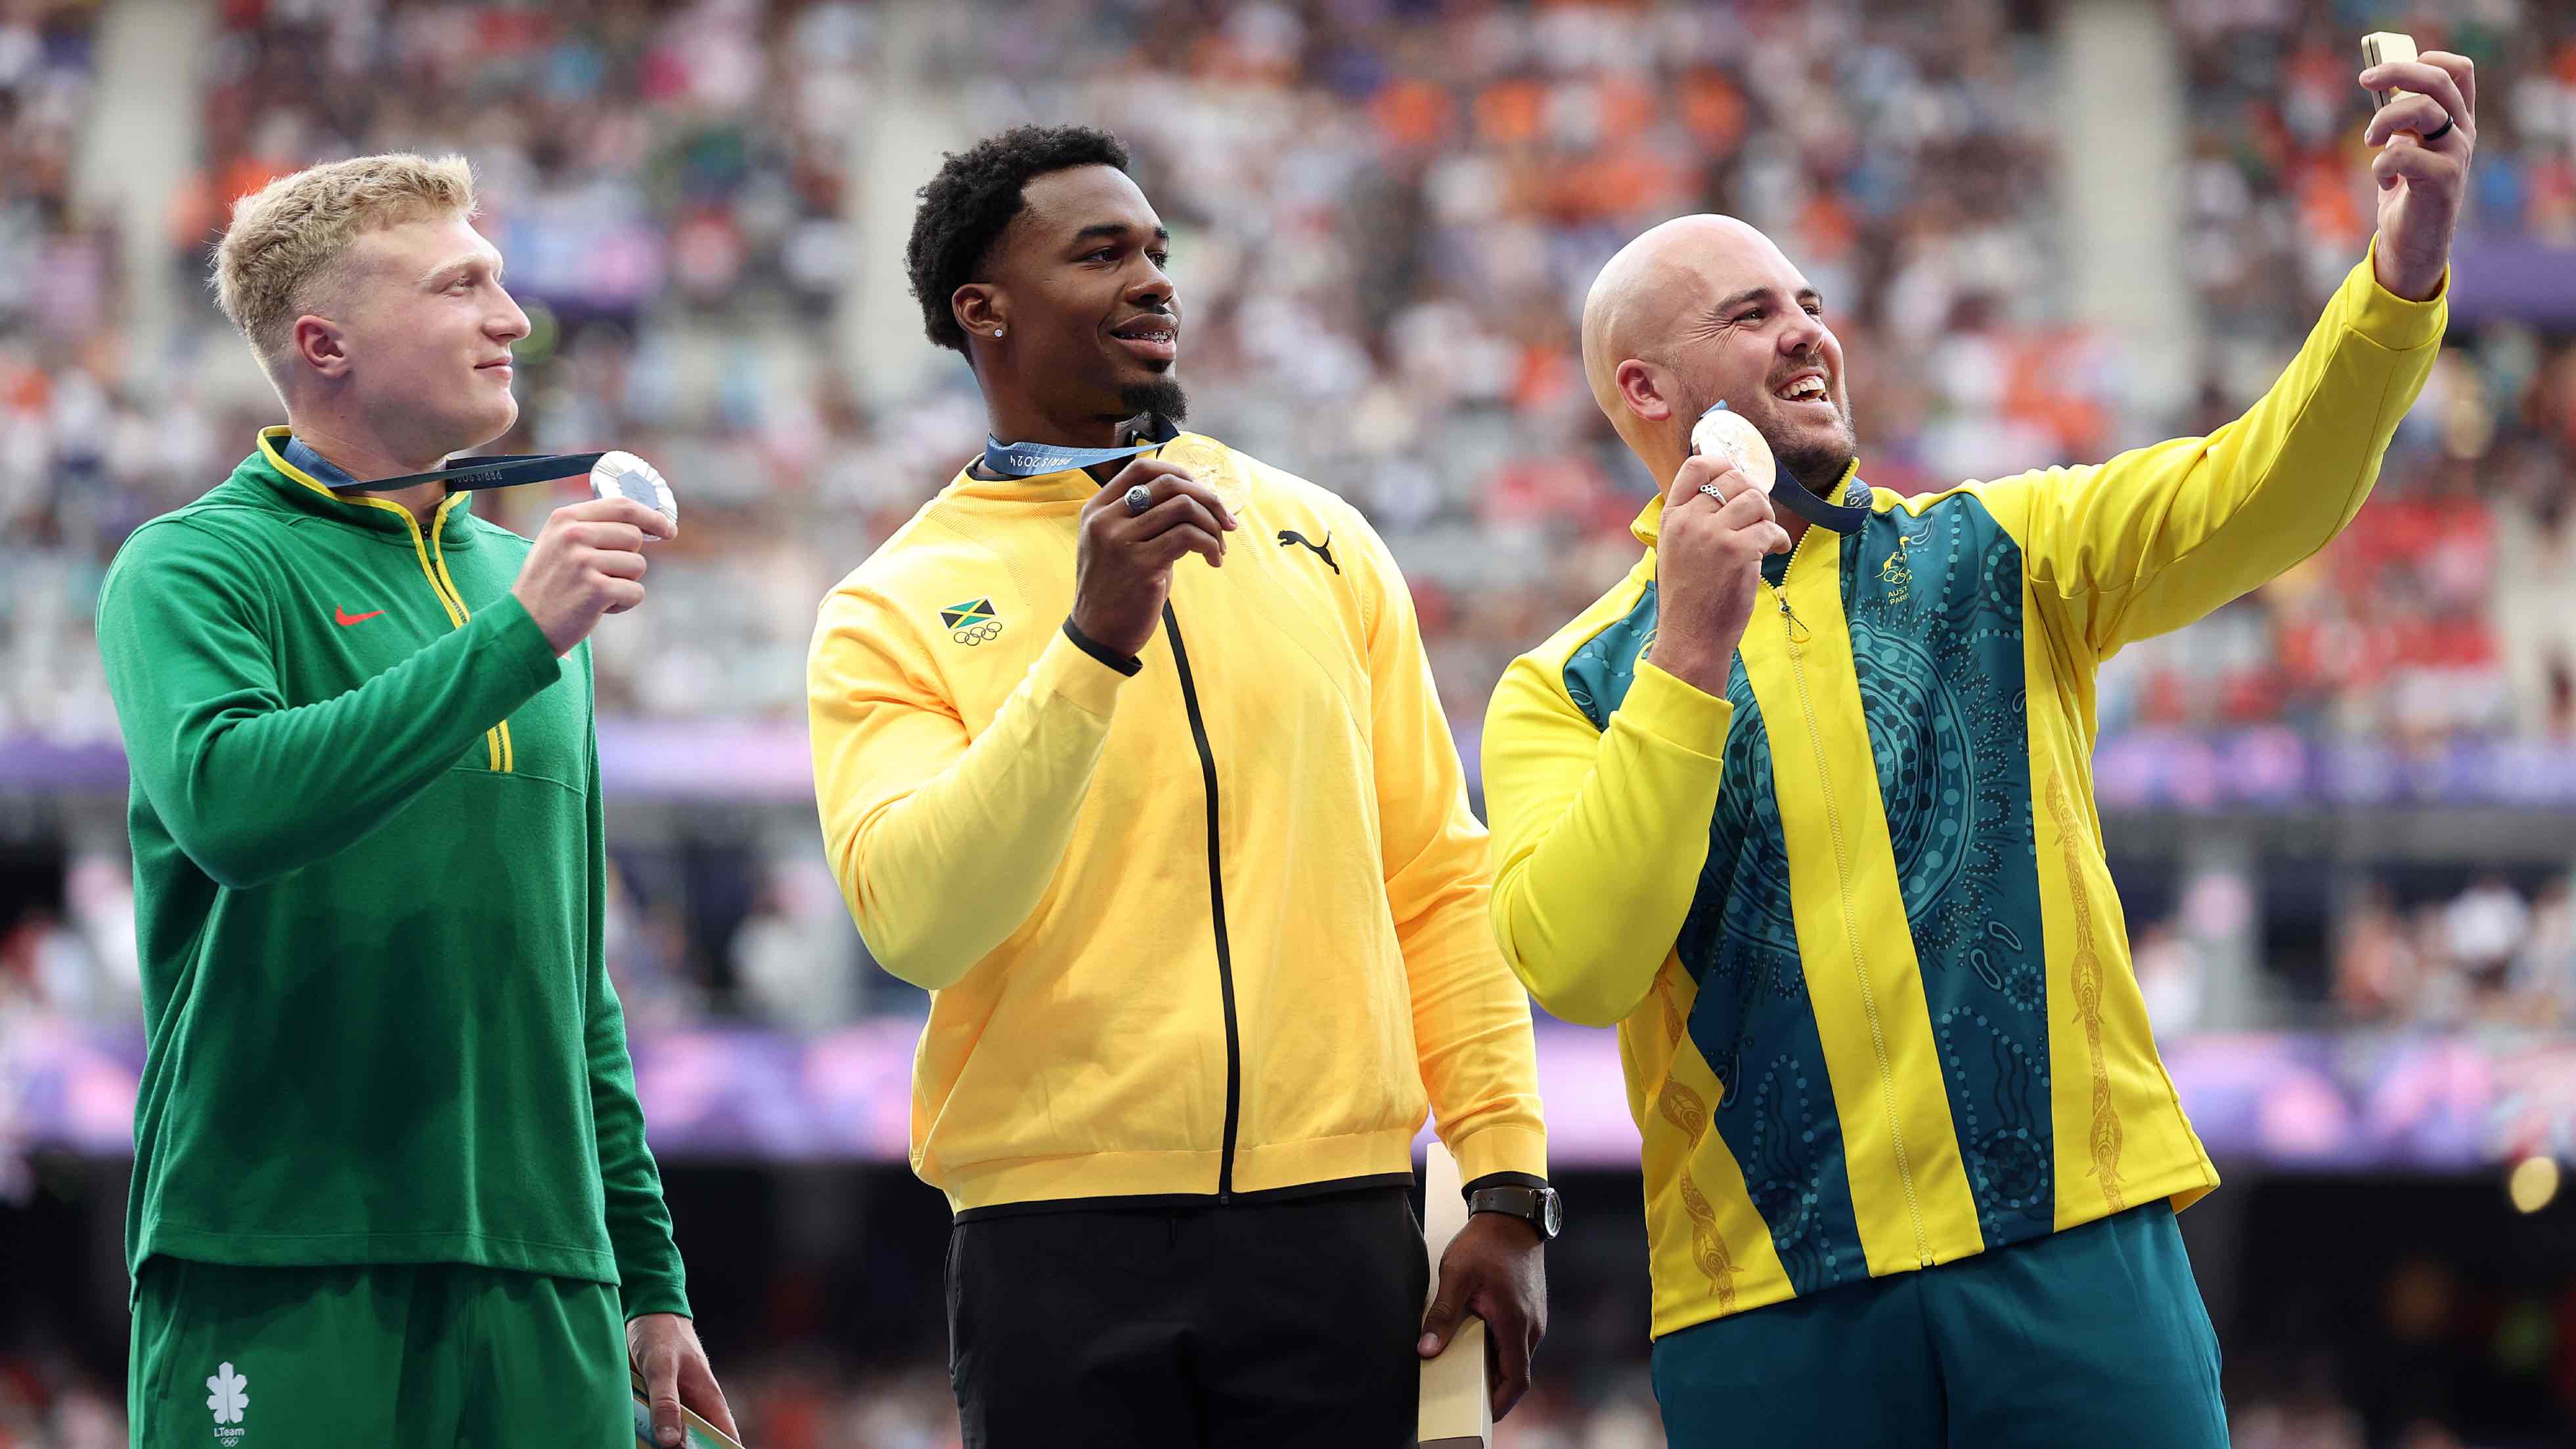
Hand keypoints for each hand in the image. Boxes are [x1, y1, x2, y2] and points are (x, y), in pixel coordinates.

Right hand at [510, 496, 673, 655]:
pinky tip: (597, 608)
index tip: (668, 529)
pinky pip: (636, 592)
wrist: (525, 626)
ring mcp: (584, 561)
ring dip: (624, 583)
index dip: (652, 516)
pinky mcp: (596, 589)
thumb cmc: (548, 586)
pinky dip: (623, 604)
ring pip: (638, 565)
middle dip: (627, 559)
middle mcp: (574, 535)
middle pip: (634, 537)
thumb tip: (642, 523)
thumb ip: (593, 527)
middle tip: (601, 576)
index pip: (622, 506)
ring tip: (594, 592)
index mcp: (565, 518)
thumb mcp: (558, 544)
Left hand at [628, 1312, 736, 1447]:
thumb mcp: (661, 1367)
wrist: (644, 1311)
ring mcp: (674, 1405)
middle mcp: (694, 1405)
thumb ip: (666, 1403)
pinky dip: (646, 1433)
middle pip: (697, 1441)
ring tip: (648, 1442)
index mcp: (707, 1397)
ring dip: (661, 1442)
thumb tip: (671, 1441)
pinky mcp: (656, 1403)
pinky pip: (653, 1426)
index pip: (725, 1435)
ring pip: (672, 1436)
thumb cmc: (662, 1334)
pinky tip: (635, 1436)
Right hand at [1070, 458, 1239, 657]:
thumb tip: (1195, 498)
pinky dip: (1210, 545)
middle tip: (1225, 521)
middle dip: (1207, 497)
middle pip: (1168, 484)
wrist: (1099, 635)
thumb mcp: (1118, 544)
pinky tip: (1214, 560)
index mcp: (1097, 510)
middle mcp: (1105, 520)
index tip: (1202, 493)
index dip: (1179, 472)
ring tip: (1219, 547)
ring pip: (1183, 508)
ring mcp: (1121, 541)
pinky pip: (1189, 537)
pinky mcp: (1141, 565)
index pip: (1142, 468)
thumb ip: (1143, 519)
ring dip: (1212, 525)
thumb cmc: (1117, 589)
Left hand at [1417, 1211, 1547, 1421]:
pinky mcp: (1530, 1309)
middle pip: (1516, 1372)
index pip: (1517, 1380)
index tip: (1484, 1418)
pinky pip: (1516, 1341)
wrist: (1511, 1215)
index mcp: (1516, 1323)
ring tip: (1463, 1372)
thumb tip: (1426, 1350)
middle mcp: (1533, 1326)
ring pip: (1516, 1356)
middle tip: (1463, 1398)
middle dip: (1492, 1390)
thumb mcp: (1456, 1276)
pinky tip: (1474, 1344)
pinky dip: (1498, 1350)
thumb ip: (1442, 1315)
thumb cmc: (1485, 1244)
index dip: (1502, 1404)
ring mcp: (1534, 1318)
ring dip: (1494, 1368)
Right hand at [1646, 453, 1791, 695]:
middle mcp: (1690, 520)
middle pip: (1734, 478)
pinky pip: (1770, 528)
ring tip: (1766, 537)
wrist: (1690, 637)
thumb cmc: (1688, 597)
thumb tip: (1729, 489)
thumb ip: (1694, 519)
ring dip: (1768, 516)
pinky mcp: (1738, 552)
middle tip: (1759, 517)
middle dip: (1754, 494)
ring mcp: (1713, 535)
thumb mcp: (1677, 549)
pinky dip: (1779, 539)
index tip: (1737, 479)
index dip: (1723, 464)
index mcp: (1672, 517)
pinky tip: (1776, 551)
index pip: (1696, 466)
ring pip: (1755, 499)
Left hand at [2359, 51, 2475, 301]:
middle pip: (2438, 82)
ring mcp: (2457, 154)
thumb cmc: (2405, 193)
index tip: (2396, 66)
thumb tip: (2381, 88)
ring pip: (2422, 110)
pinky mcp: (2444, 179)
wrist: (2412, 242)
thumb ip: (2402, 122)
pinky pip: (2403, 154)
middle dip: (2398, 73)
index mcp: (2457, 121)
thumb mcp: (2404, 148)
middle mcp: (2463, 133)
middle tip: (2365, 79)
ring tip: (2370, 139)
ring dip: (2385, 119)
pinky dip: (2382, 164)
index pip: (2459, 73)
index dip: (2430, 60)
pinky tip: (2383, 179)